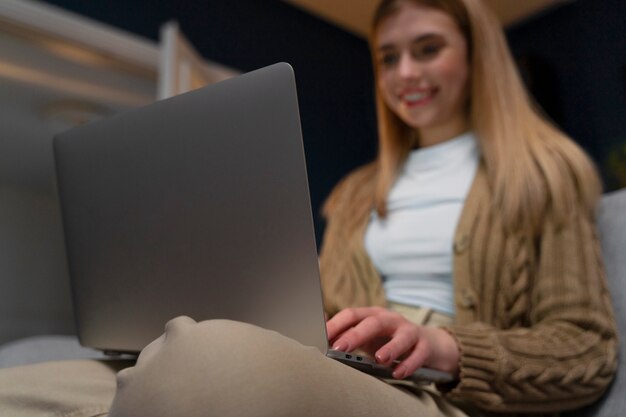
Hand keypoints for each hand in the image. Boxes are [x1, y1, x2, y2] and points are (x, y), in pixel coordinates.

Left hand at [326, 307, 459, 378]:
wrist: (428, 344)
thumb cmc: (389, 340)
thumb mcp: (367, 335)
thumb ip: (347, 334)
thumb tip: (322, 332)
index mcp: (373, 314)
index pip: (352, 314)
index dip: (336, 324)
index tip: (322, 337)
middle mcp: (391, 319)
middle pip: (373, 322)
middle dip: (355, 335)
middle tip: (340, 349)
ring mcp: (409, 330)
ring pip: (401, 335)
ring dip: (390, 347)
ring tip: (379, 359)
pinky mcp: (425, 345)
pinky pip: (418, 354)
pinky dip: (408, 363)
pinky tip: (398, 372)